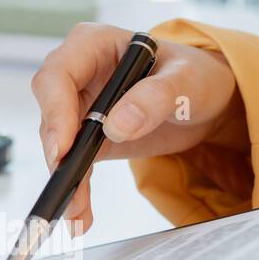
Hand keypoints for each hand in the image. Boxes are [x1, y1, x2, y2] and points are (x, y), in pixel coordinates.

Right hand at [30, 23, 238, 233]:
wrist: (207, 101)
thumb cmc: (195, 76)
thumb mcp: (187, 80)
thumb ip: (155, 96)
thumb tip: (117, 123)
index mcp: (93, 45)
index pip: (58, 74)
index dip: (54, 110)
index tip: (62, 146)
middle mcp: (78, 73)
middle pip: (50, 111)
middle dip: (56, 151)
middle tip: (66, 183)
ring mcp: (79, 105)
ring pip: (57, 143)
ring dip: (66, 179)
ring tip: (76, 213)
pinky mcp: (86, 136)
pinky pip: (74, 163)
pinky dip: (78, 189)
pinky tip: (81, 214)